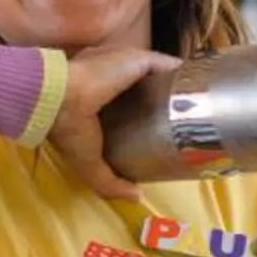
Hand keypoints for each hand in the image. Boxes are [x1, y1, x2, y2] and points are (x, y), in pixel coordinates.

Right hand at [45, 46, 177, 199]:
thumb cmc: (70, 131)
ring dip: (171, 84)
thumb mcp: (89, 163)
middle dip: (158, 99)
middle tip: (178, 118)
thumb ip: (110, 182)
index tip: (157, 131)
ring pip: (155, 75)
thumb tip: (137, 197)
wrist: (61, 98)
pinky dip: (180, 71)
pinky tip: (195, 83)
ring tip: (191, 101)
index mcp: (96, 102)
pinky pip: (165, 64)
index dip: (139, 116)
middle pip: (141, 89)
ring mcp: (124, 67)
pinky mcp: (137, 59)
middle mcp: (109, 81)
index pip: (122, 107)